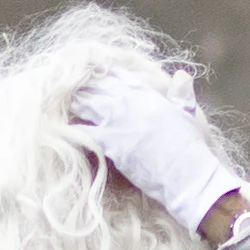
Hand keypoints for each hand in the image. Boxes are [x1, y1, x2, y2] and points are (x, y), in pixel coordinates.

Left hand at [67, 77, 245, 239]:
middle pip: (94, 86)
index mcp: (147, 93)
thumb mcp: (188, 114)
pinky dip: (71, 128)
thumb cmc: (191, 147)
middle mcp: (130, 103)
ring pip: (84, 104)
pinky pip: (83, 131)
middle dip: (79, 87)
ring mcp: (118, 122)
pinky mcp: (112, 144)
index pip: (116, 75)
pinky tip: (61, 128)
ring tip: (57, 104)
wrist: (189, 175)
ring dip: (72, 104)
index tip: (88, 75)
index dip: (99, 74)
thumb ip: (181, 93)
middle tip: (62, 89)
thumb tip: (181, 75)